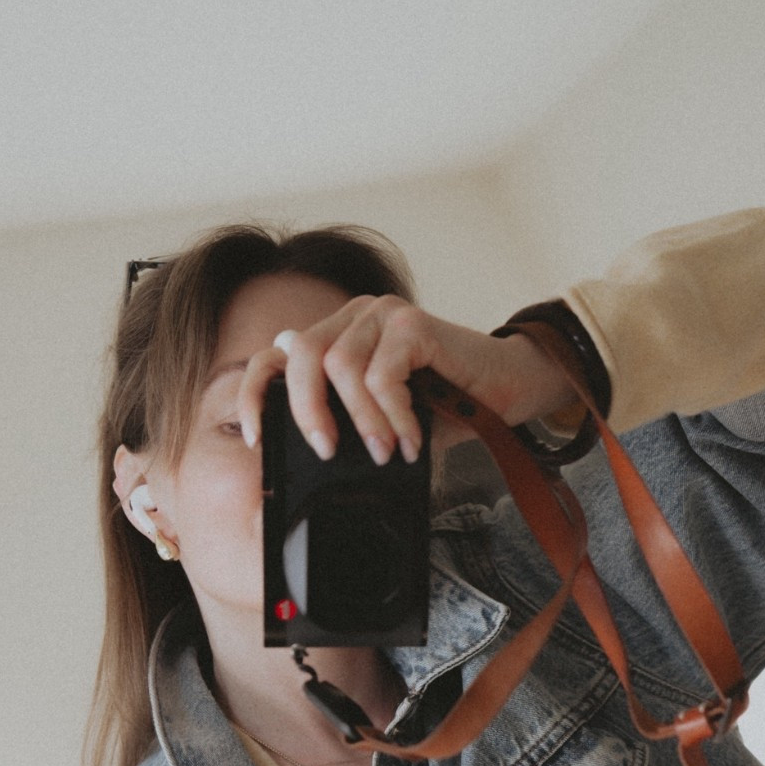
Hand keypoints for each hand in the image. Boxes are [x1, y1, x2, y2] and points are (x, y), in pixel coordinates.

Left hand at [232, 295, 578, 465]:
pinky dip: (393, 414)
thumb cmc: (448, 406)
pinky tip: (411, 438)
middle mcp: (354, 317)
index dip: (254, 393)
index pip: (276, 356)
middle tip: (327, 450)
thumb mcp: (386, 423)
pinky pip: (383, 372)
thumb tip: (308, 450)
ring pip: (341, 365)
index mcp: (337, 338)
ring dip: (361, 419)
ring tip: (384, 451)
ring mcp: (383, 314)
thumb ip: (348, 424)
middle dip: (306, 409)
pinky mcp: (412, 322)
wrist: (510, 387)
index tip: (254, 438)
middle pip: (300, 354)